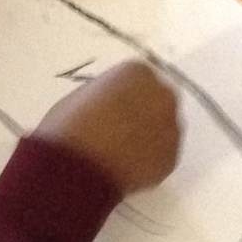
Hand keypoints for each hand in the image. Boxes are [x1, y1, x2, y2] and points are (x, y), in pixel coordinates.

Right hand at [33, 60, 181, 195]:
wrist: (78, 168)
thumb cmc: (70, 126)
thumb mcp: (80, 97)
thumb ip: (105, 95)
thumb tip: (110, 105)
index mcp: (138, 72)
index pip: (137, 78)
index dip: (122, 95)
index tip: (109, 109)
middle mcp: (163, 95)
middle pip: (157, 101)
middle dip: (142, 113)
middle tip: (118, 131)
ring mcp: (172, 128)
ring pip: (163, 130)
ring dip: (148, 137)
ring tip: (120, 154)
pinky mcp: (172, 159)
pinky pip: (161, 156)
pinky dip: (149, 161)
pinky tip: (126, 169)